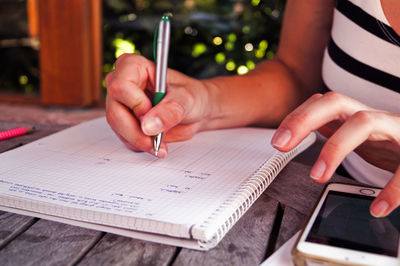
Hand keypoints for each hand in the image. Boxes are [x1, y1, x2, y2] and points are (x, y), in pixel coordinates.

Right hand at [105, 54, 210, 157]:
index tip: (151, 115)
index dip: (136, 105)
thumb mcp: (186, 99)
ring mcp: (121, 104)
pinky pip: (124, 138)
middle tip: (156, 140)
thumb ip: (170, 110)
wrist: (195, 111)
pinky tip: (155, 143)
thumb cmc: (191, 95)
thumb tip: (149, 125)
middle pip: (115, 112)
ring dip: (139, 140)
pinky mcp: (124, 122)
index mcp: (133, 67)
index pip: (120, 86)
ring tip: (160, 143)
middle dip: (136, 131)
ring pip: (118, 128)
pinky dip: (140, 144)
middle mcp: (122, 84)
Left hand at [271, 92, 399, 216]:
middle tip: (282, 144)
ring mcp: (395, 129)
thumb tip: (307, 127)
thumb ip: (336, 129)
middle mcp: (373, 116)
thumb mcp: (359, 136)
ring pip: (364, 123)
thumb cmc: (392, 143)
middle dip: (304, 119)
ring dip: (335, 148)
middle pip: (334, 101)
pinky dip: (393, 189)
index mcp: (356, 115)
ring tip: (317, 176)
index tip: (277, 141)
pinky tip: (378, 207)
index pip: (321, 103)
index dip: (296, 117)